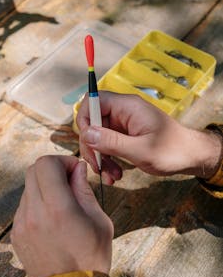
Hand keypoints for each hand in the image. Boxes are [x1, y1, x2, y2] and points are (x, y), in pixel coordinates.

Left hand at [11, 156, 112, 276]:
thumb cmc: (91, 256)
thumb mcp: (99, 219)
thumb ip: (84, 189)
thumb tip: (78, 168)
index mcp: (58, 209)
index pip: (46, 164)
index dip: (62, 160)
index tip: (75, 169)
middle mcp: (34, 214)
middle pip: (34, 169)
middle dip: (53, 168)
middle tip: (69, 180)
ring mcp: (22, 224)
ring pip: (29, 186)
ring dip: (45, 184)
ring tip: (62, 200)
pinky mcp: (17, 233)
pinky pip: (25, 204)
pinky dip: (38, 200)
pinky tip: (52, 214)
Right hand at [77, 91, 221, 181]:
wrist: (190, 156)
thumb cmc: (172, 151)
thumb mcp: (140, 150)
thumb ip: (112, 142)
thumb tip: (86, 134)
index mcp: (127, 106)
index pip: (94, 100)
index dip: (85, 118)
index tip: (88, 141)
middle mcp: (123, 112)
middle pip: (93, 122)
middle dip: (92, 146)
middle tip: (98, 168)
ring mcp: (123, 124)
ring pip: (98, 136)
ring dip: (100, 157)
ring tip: (111, 176)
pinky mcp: (125, 135)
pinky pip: (107, 145)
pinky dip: (107, 160)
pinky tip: (115, 174)